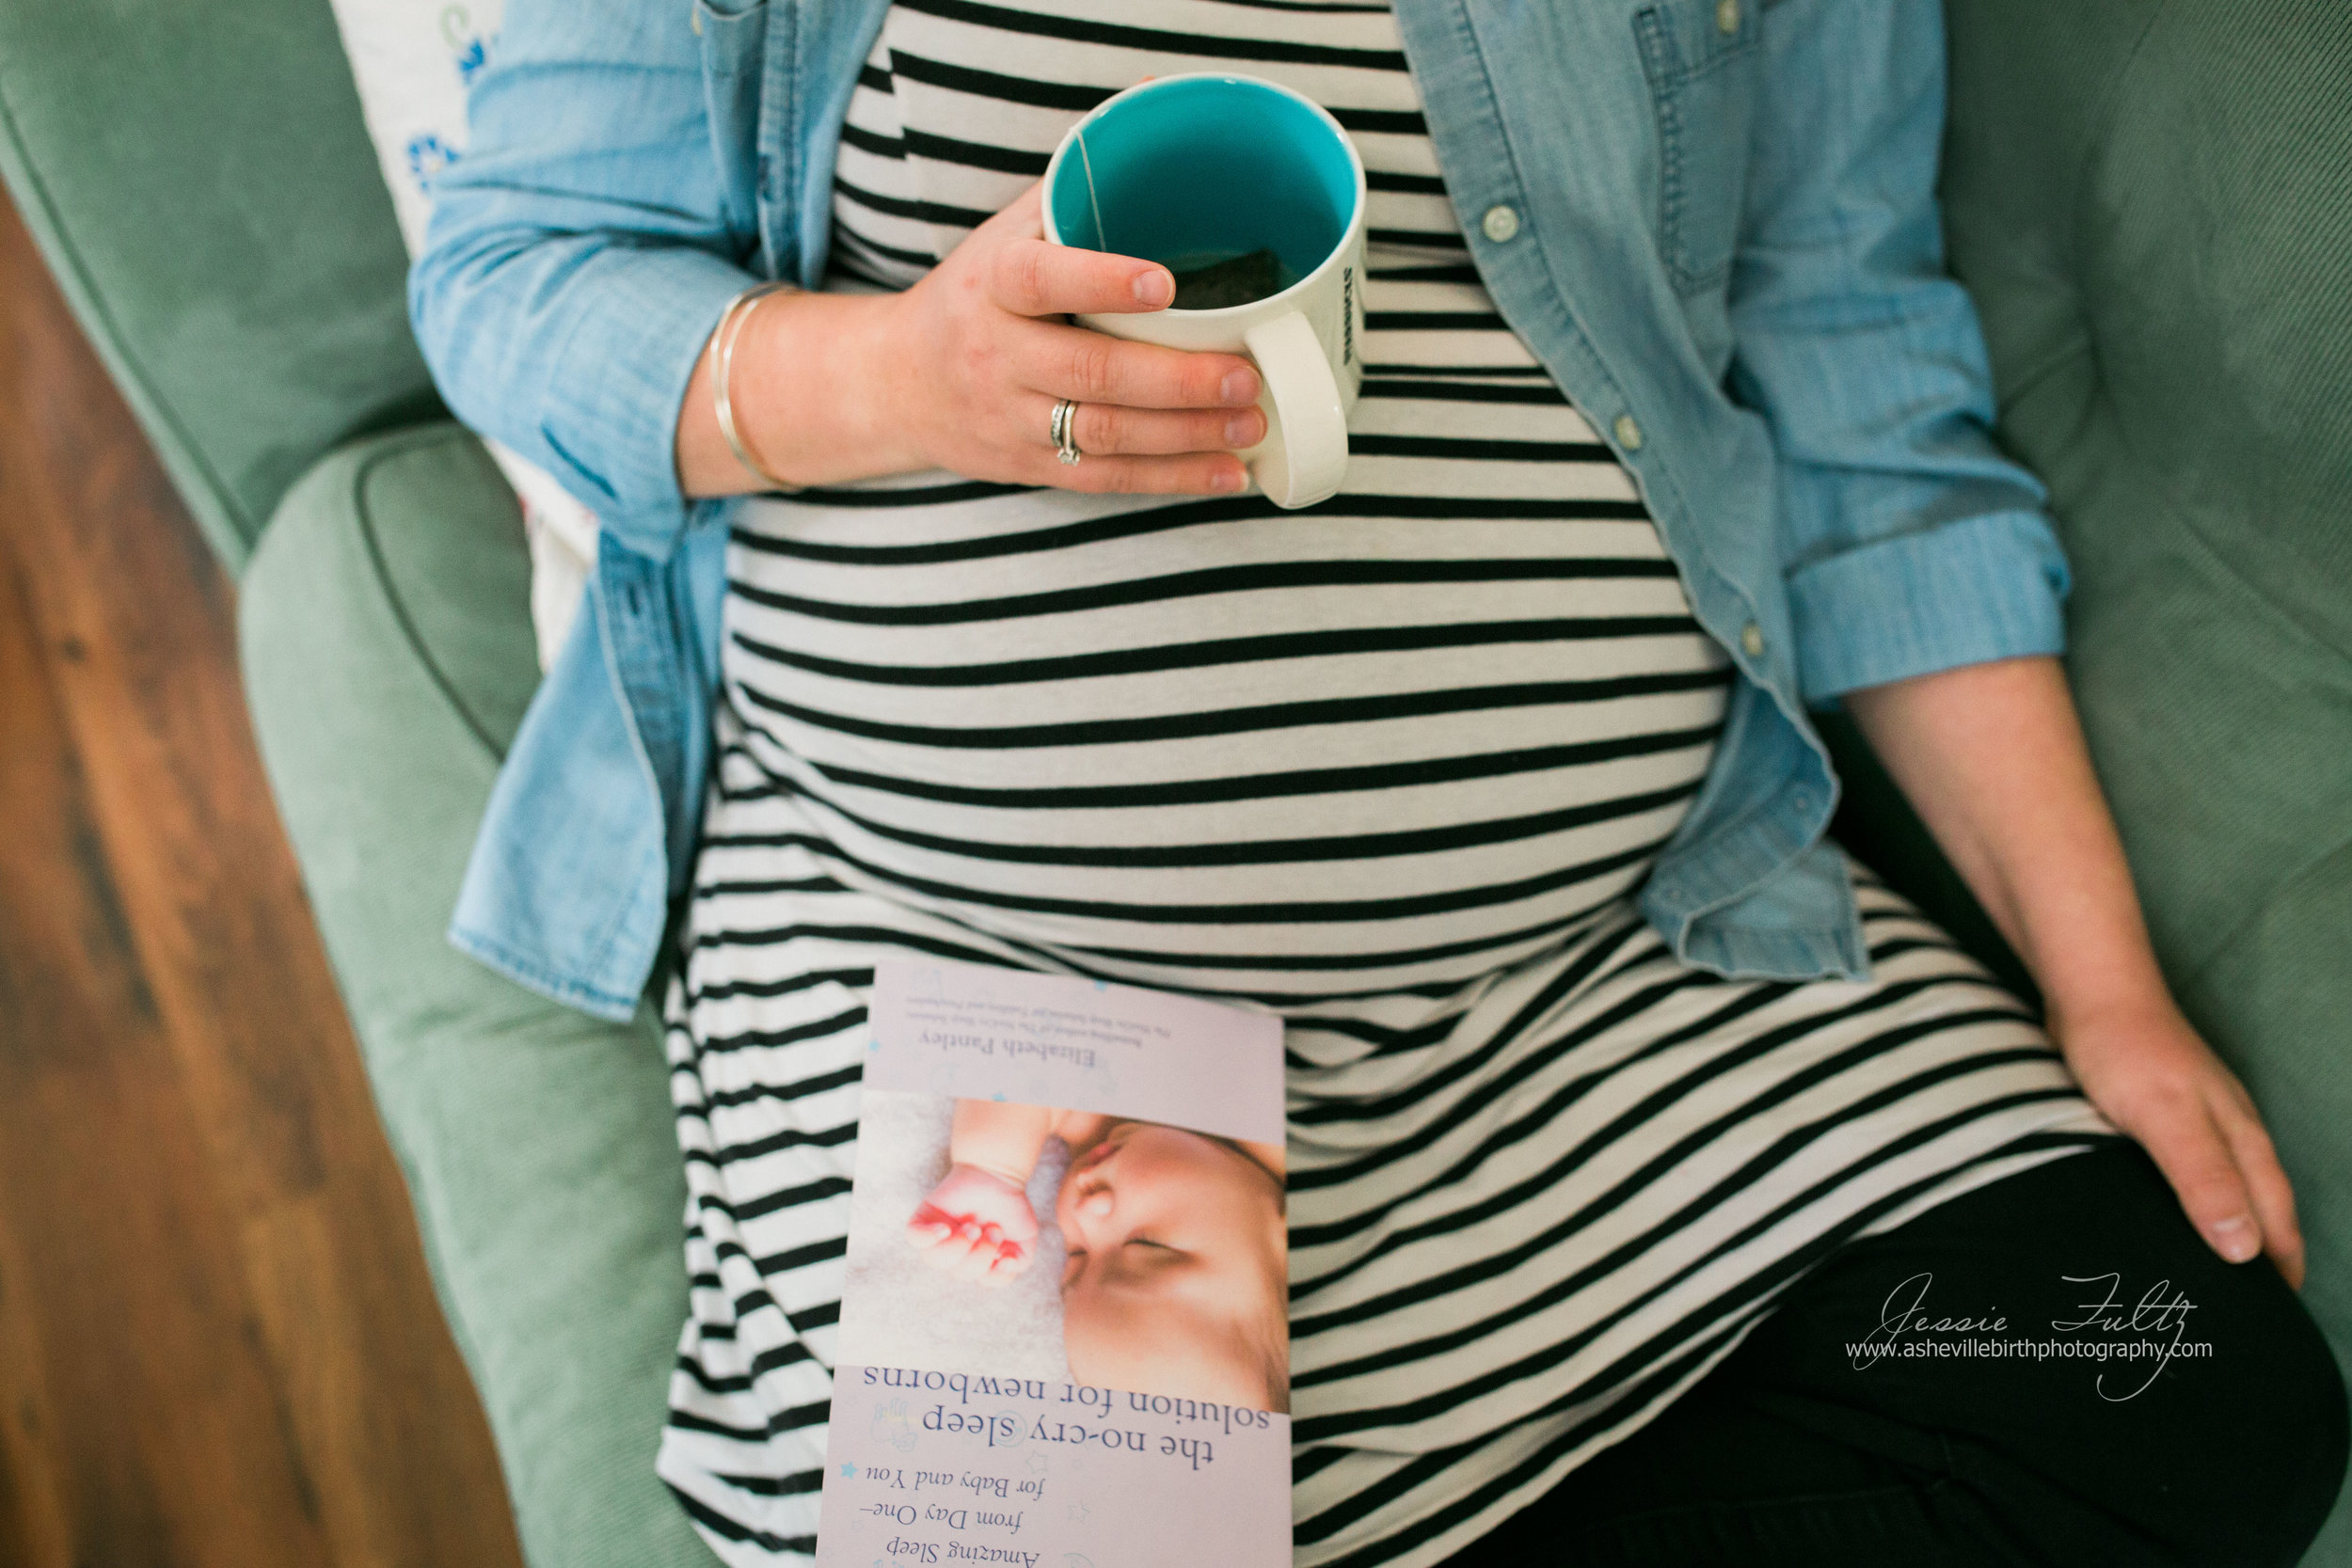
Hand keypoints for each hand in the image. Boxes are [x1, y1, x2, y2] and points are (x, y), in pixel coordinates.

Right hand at [863, 182, 1263, 493]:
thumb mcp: (1002, 237)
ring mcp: (1011, 419)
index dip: (1100, 281)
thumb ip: (1070, 197)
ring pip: (1104, 435)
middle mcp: (996, 356)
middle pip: (1090, 374)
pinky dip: (1172, 480)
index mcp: (990, 287)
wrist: (896, 384)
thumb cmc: (973, 297)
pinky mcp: (1031, 467)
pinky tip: (1228, 473)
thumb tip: (1153, 123)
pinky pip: (1106, 480)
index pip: (1039, 280)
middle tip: (1248, 373)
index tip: (1165, 282)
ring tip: (1252, 420)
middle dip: (1177, 381)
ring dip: (1187, 434)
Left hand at [908, 1163, 1040, 1286]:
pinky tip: (944, 1229)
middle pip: (960, 1271)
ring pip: (935, 1258)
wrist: (996, 1174)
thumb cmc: (1009, 1209)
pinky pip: (914, 1236)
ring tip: (972, 1227)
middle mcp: (956, 1254)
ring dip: (957, 1247)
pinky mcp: (924, 1219)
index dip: (994, 1275)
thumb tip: (1002, 1266)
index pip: (982, 1280)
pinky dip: (927, 1237)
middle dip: (980, 1255)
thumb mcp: (1024, 1240)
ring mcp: (938, 1238)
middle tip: (993, 1230)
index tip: (1007, 1256)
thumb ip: (1018, 1262)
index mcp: (978, 1263)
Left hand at [2054, 995, 2303, 1286]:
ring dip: (2230, 1223)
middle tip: (2256, 1305)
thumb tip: (2247, 1250)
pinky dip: (2191, 1196)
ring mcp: (2197, 1116)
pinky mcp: (2160, 1108)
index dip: (2281, 1260)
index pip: (2275, 1214)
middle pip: (2261, 1201)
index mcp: (2241, 1137)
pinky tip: (2165, 1208)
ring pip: (2227, 1182)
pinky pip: (2188, 1165)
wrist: (2089, 989)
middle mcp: (2228, 1128)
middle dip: (2266, 1250)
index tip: (2282, 1311)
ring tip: (2216, 1266)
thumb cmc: (2125, 1051)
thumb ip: (2204, 1178)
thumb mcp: (2166, 1119)